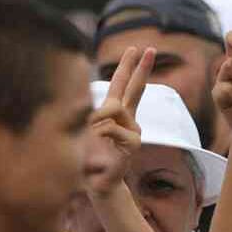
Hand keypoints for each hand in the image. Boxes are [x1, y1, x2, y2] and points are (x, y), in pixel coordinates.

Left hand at [85, 47, 155, 196]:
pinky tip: (98, 144)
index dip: (129, 66)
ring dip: (96, 118)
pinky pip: (113, 127)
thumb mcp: (83, 132)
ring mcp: (133, 129)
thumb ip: (92, 116)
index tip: (137, 48)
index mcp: (115, 113)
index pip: (122, 85)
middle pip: (134, 88)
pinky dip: (101, 133)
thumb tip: (97, 110)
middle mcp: (128, 118)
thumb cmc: (87, 158)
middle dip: (140, 67)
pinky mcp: (134, 142)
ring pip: (114, 108)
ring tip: (90, 134)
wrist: (96, 183)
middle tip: (148, 48)